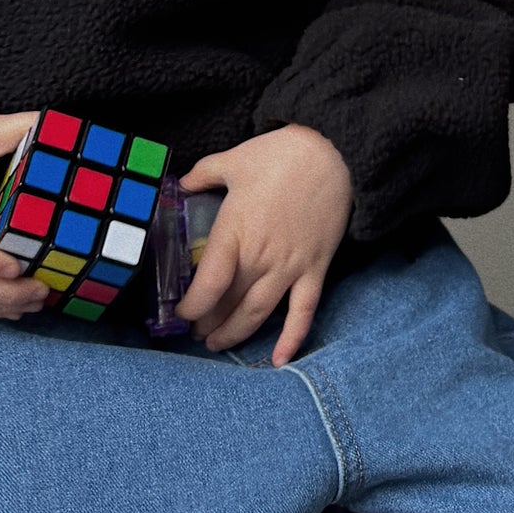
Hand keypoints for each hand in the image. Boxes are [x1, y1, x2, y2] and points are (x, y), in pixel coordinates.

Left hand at [179, 126, 353, 361]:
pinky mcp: (315, 269)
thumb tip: (181, 184)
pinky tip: (279, 361)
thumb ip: (202, 174)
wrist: (332, 152)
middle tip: (196, 332)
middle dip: (208, 324)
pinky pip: (303, 312)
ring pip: (257, 314)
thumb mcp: (232, 160)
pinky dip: (292, 339)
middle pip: (228, 305)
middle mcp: (260, 257)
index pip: (207, 287)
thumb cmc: (280, 155)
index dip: (190, 307)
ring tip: (218, 345)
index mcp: (234, 233)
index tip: (181, 313)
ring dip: (235, 334)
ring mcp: (289, 267)